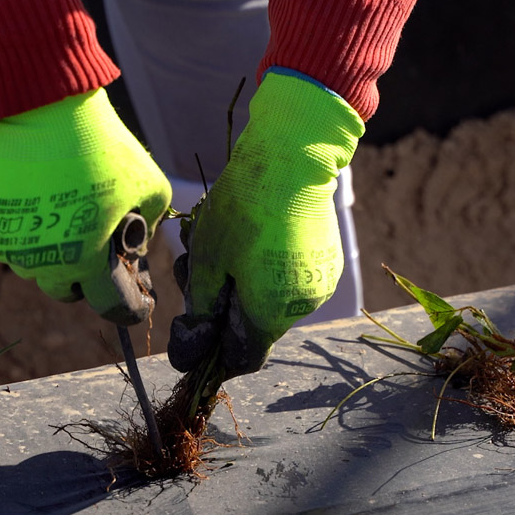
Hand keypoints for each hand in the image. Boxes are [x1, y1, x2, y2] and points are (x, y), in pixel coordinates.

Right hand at [0, 88, 170, 324]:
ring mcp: (6, 247)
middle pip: (65, 290)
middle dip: (82, 275)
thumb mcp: (149, 183)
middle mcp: (42, 263)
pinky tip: (28, 195)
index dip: (128, 304)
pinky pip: (1, 239)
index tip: (135, 299)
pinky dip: (15, 225)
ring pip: (30, 264)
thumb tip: (138, 240)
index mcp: (86, 261)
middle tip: (90, 244)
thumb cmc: (99, 145)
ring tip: (57, 210)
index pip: (110, 305)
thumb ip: (152, 221)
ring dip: (46, 249)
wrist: (38, 105)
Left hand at [168, 70, 364, 377]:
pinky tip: (248, 235)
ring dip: (239, 281)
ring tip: (217, 243)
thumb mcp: (207, 262)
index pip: (241, 358)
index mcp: (271, 315)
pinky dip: (263, 267)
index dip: (212, 349)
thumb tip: (189, 357)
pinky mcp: (325, 260)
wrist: (293, 157)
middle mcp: (301, 307)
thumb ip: (200, 313)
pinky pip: (287, 278)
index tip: (192, 325)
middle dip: (221, 304)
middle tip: (193, 267)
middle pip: (253, 325)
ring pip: (268, 299)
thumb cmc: (243, 209)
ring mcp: (319, 282)